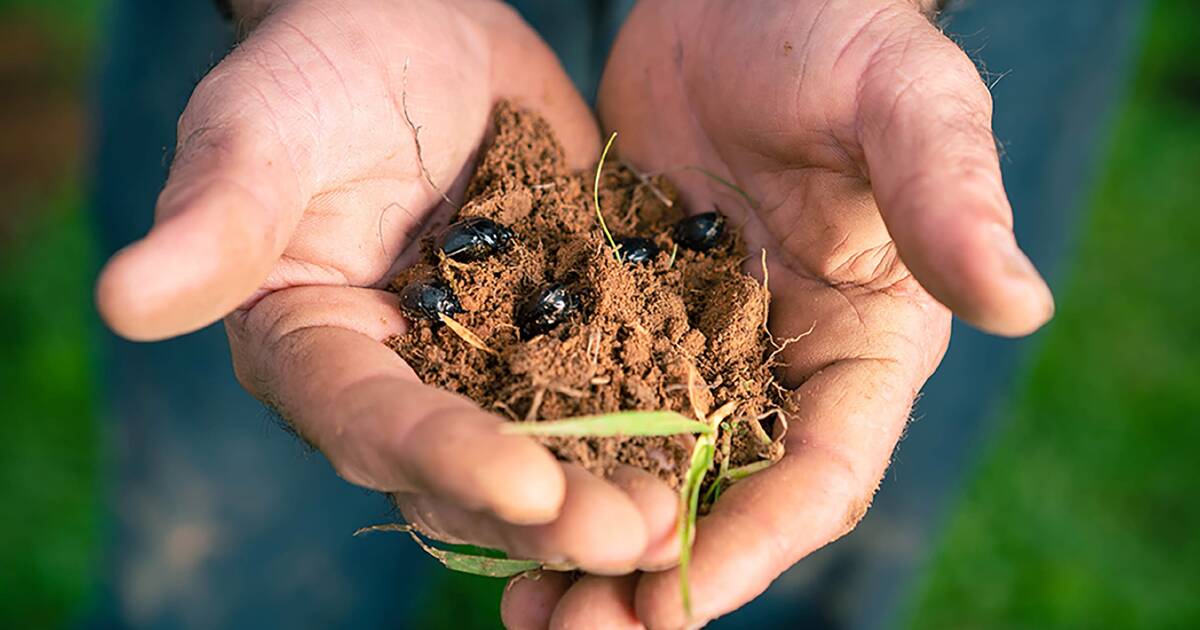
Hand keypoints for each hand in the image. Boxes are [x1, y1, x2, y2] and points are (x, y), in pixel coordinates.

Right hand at [95, 0, 676, 575]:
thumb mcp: (265, 128)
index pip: (373, 424)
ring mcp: (488, 365)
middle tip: (634, 535)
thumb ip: (219, 219)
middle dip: (550, 509)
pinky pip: (611, 386)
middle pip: (469, 470)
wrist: (418, 27)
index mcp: (319, 352)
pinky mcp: (561, 331)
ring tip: (684, 520)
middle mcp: (404, 381)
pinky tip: (720, 449)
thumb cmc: (321, 65)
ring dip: (612, 490)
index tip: (527, 489)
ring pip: (549, 449)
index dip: (446, 460)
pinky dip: (658, 421)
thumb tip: (123, 299)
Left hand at [501, 0, 1054, 626]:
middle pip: (723, 502)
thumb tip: (1021, 305)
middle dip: (653, 576)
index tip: (676, 604)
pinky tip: (485, 501)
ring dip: (589, 546)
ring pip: (645, 474)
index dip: (754, 546)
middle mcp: (782, 369)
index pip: (820, 475)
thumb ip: (948, 201)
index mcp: (864, 349)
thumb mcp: (905, 106)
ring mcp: (697, 349)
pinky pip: (585, 406)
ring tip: (523, 608)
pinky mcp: (627, 315)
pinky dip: (548, 464)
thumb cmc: (840, 36)